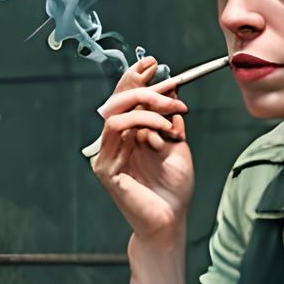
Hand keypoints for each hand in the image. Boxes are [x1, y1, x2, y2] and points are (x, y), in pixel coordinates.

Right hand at [89, 55, 194, 243]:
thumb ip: (170, 120)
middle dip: (140, 85)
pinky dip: (141, 123)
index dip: (134, 78)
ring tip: (172, 113)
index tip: (151, 63)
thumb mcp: (177, 146)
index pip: (125, 101)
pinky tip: (161, 131)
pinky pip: (116, 131)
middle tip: (165, 82)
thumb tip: (171, 92)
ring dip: (147, 106)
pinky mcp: (106, 168)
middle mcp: (114, 143)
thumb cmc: (173, 189)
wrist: (171, 220)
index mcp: (128, 137)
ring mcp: (107, 155)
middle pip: (116, 102)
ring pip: (117, 113)